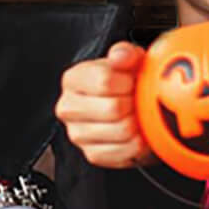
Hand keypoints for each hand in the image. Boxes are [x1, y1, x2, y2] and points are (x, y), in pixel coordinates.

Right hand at [56, 41, 147, 168]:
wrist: (127, 109)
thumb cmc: (125, 83)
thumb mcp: (127, 60)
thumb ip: (125, 53)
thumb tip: (121, 56)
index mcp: (73, 79)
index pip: (104, 80)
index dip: (128, 82)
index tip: (133, 82)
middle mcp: (68, 107)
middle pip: (114, 108)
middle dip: (135, 104)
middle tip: (139, 101)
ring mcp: (78, 134)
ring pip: (122, 131)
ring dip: (139, 125)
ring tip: (139, 116)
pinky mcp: (92, 154)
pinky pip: (124, 153)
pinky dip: (139, 145)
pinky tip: (139, 135)